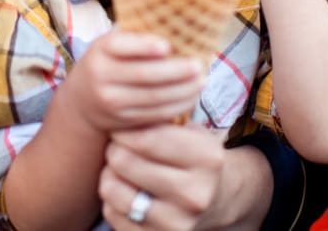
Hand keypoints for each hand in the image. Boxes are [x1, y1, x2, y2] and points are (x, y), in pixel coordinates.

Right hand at [64, 28, 204, 132]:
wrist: (82, 102)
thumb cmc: (107, 62)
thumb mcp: (110, 44)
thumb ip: (134, 34)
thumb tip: (174, 15)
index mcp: (99, 50)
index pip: (120, 46)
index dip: (144, 46)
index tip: (167, 46)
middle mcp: (101, 77)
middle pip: (143, 75)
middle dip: (175, 71)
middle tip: (198, 65)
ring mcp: (111, 102)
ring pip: (153, 98)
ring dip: (182, 90)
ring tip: (202, 80)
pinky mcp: (124, 122)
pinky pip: (155, 115)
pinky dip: (177, 106)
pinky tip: (192, 96)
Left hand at [99, 124, 271, 230]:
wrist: (218, 199)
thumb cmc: (193, 155)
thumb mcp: (189, 131)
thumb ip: (159, 117)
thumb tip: (118, 107)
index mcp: (206, 158)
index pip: (145, 137)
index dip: (123, 128)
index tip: (119, 125)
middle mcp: (195, 193)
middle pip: (124, 161)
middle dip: (115, 149)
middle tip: (118, 146)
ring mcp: (177, 223)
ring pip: (112, 190)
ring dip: (109, 174)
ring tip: (120, 168)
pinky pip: (112, 215)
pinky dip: (112, 201)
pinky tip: (127, 191)